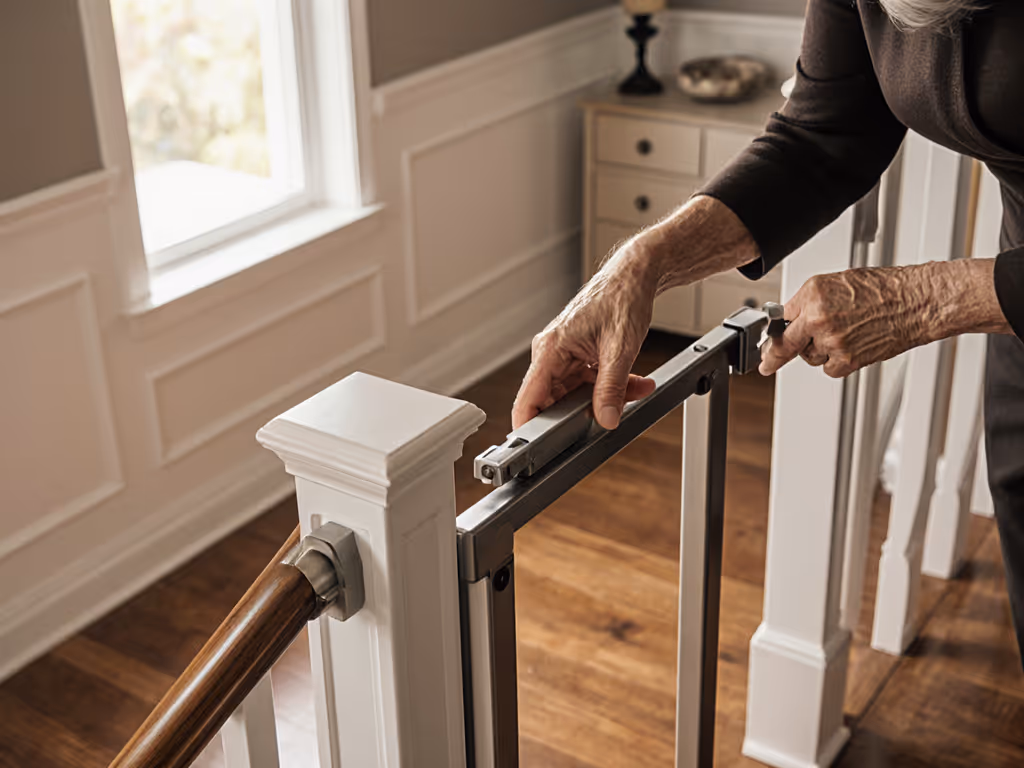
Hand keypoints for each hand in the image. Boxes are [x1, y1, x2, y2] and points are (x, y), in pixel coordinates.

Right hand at [512, 245, 657, 429]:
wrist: (634, 276)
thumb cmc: (622, 297)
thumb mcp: (620, 349)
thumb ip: (611, 388)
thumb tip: (605, 419)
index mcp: (550, 349)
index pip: (527, 399)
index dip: (528, 429)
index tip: (537, 450)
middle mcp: (551, 353)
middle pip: (554, 401)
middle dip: (586, 411)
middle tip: (612, 411)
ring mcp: (563, 356)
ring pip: (576, 394)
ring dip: (605, 396)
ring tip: (634, 387)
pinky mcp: (577, 357)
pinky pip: (589, 383)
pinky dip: (611, 386)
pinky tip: (633, 382)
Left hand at [759, 260, 1008, 377]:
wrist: (915, 301)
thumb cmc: (882, 289)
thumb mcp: (836, 283)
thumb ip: (808, 302)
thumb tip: (789, 318)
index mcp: (813, 295)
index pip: (779, 320)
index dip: (771, 336)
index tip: (761, 351)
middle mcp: (819, 317)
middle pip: (787, 345)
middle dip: (782, 353)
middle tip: (780, 359)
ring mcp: (832, 340)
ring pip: (810, 357)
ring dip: (820, 351)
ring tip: (845, 333)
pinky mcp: (847, 359)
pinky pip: (829, 369)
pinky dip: (837, 363)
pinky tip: (852, 346)